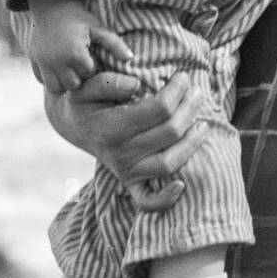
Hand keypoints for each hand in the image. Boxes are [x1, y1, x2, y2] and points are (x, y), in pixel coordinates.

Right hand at [27, 0, 133, 94]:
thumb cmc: (79, 18)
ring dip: (64, 81)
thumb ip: (114, 44)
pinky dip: (50, 77)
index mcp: (74, 54)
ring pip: (55, 88)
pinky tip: (57, 66)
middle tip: (81, 63)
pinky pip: (41, 80)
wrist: (50, 5)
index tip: (92, 55)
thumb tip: (130, 59)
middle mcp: (56, 62)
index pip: (89, 75)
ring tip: (70, 67)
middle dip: (79, 77)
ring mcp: (42, 62)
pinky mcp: (33, 61)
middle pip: (73, 85)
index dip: (93, 66)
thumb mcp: (98, 28)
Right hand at [44, 71, 209, 209]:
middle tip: (196, 91)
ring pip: (169, 162)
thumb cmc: (84, 101)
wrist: (73, 125)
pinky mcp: (130, 183)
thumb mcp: (85, 86)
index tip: (183, 77)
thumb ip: (108, 82)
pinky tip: (182, 185)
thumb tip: (136, 85)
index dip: (177, 91)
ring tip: (203, 123)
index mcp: (111, 128)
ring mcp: (125, 171)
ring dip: (192, 143)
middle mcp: (120, 153)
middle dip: (189, 108)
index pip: (159, 109)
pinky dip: (165, 199)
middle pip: (170, 132)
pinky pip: (148, 200)